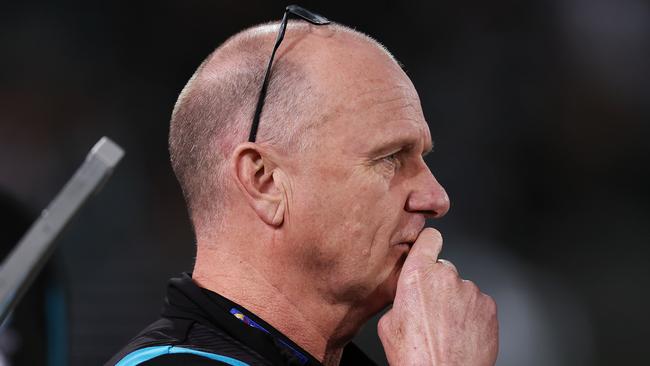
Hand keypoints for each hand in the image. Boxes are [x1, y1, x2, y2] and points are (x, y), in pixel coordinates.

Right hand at [378, 228, 497, 365]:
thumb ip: (399, 298)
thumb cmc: (415, 358)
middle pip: (444, 269)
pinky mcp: (488, 306)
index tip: (429, 247)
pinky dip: (472, 315)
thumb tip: (406, 296)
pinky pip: (478, 304)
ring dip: (456, 302)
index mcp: (417, 276)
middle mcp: (446, 277)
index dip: (428, 244)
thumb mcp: (387, 324)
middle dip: (438, 285)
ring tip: (447, 329)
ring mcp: (470, 290)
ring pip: (461, 289)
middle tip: (432, 312)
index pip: (429, 238)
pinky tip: (461, 333)